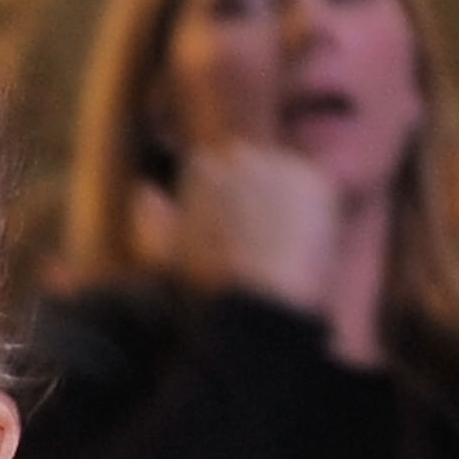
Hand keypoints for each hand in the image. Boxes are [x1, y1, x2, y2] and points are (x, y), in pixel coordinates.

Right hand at [147, 141, 340, 316]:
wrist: (258, 302)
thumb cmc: (207, 287)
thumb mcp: (167, 255)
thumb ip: (152, 219)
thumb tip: (144, 191)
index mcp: (200, 169)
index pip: (210, 169)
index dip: (215, 204)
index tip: (219, 234)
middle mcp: (240, 156)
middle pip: (247, 165)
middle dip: (249, 194)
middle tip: (249, 242)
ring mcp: (281, 164)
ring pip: (282, 177)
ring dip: (280, 202)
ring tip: (272, 248)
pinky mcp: (313, 180)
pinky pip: (312, 190)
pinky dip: (309, 214)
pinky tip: (296, 245)